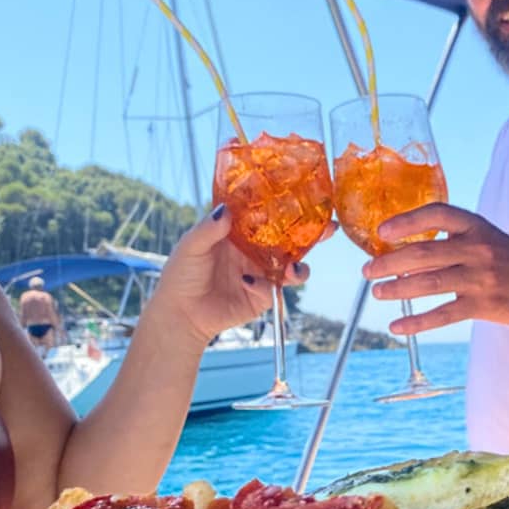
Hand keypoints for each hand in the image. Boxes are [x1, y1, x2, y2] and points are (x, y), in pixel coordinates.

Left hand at [150, 205, 310, 346]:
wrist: (180, 312)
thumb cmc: (181, 273)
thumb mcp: (191, 245)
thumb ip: (209, 229)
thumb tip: (227, 209)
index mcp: (241, 232)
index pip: (270, 215)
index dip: (289, 206)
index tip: (308, 197)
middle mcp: (255, 251)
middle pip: (290, 240)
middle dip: (312, 235)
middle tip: (328, 228)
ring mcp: (261, 274)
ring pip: (291, 267)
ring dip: (299, 266)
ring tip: (295, 269)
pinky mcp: (261, 296)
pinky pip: (273, 290)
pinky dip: (266, 287)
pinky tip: (248, 283)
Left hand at [362, 204, 508, 332]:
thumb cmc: (507, 257)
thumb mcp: (483, 237)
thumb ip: (450, 241)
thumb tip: (402, 256)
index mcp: (475, 226)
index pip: (437, 214)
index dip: (408, 221)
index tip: (382, 231)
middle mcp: (476, 249)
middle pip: (425, 252)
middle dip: (390, 261)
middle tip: (367, 270)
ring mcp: (480, 278)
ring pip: (429, 282)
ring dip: (398, 289)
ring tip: (377, 293)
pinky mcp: (483, 305)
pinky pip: (443, 314)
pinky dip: (417, 321)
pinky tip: (397, 326)